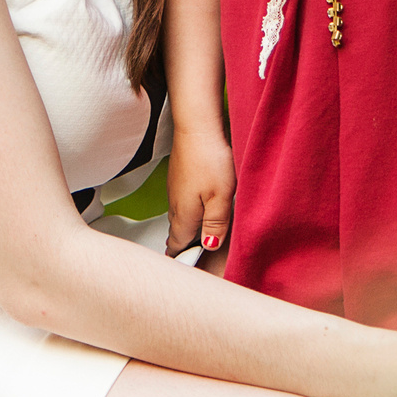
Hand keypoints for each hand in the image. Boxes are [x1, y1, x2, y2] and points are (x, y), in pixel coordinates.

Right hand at [165, 127, 236, 254]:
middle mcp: (176, 205)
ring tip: (194, 240)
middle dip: (182, 246)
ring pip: (180, 217)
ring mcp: (176, 191)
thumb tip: (209, 247)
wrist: (197, 128)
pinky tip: (198, 209)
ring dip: (186, 229)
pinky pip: (182, 202)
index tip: (187, 268)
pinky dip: (188, 212)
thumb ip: (215, 225)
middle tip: (189, 259)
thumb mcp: (220, 198)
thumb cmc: (209, 160)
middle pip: (178, 233)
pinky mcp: (180, 178)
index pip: (178, 245)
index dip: (182, 258)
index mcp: (185, 215)